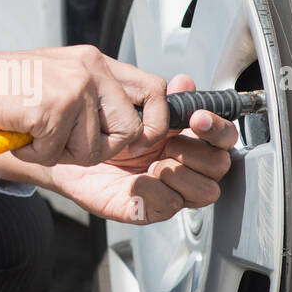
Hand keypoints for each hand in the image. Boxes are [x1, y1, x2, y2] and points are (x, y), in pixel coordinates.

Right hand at [0, 45, 169, 166]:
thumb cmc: (6, 84)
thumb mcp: (60, 77)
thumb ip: (94, 95)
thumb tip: (132, 128)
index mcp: (96, 62)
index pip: (155, 91)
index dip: (153, 124)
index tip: (134, 142)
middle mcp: (91, 70)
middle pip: (129, 131)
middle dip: (100, 150)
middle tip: (66, 142)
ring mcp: (73, 88)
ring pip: (91, 150)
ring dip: (59, 153)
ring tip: (35, 131)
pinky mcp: (52, 108)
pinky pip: (56, 154)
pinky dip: (34, 153)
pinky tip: (20, 131)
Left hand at [30, 74, 237, 223]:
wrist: (68, 148)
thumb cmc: (102, 129)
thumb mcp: (131, 105)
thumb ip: (162, 96)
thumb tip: (185, 82)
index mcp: (187, 138)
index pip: (223, 137)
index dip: (217, 128)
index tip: (197, 117)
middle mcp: (184, 165)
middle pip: (220, 165)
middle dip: (198, 152)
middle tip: (170, 143)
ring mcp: (170, 189)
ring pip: (206, 190)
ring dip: (181, 173)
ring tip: (155, 163)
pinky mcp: (150, 209)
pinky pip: (169, 206)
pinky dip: (155, 191)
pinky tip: (138, 180)